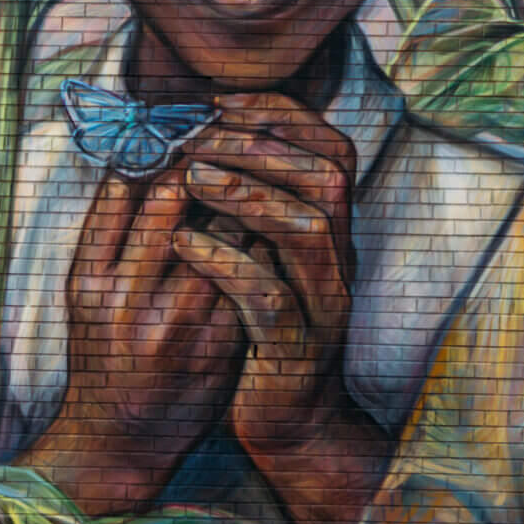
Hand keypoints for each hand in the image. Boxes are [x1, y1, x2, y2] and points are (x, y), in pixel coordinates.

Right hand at [57, 175, 244, 489]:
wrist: (121, 442)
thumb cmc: (102, 353)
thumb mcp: (84, 292)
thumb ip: (107, 228)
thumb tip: (135, 159)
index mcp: (91, 280)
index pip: (129, 192)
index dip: (163, 153)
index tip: (184, 135)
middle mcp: (131, 302)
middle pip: (178, 204)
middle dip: (205, 166)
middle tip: (224, 145)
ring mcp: (180, 324)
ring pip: (225, 235)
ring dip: (240, 202)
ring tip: (249, 181)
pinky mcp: (221, 345)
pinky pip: (252, 276)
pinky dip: (261, 246)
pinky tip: (265, 231)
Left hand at [170, 93, 357, 455]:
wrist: (289, 423)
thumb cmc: (265, 331)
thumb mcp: (269, 258)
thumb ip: (255, 207)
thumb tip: (204, 138)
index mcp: (334, 232)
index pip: (333, 149)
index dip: (282, 114)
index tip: (221, 101)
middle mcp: (340, 260)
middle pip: (328, 178)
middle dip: (262, 146)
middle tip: (199, 138)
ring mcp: (324, 306)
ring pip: (306, 231)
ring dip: (247, 193)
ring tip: (191, 177)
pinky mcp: (296, 351)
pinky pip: (268, 298)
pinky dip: (225, 262)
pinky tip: (183, 244)